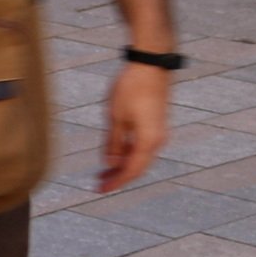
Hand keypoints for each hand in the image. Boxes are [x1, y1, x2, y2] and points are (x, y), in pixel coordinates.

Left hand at [97, 62, 172, 193]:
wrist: (150, 66)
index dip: (116, 182)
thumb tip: (109, 163)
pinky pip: (141, 146)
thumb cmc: (131, 88)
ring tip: (102, 172)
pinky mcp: (155, 125)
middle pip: (137, 166)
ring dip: (122, 165)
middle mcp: (157, 141)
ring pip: (139, 157)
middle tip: (97, 184)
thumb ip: (113, 142)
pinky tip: (113, 155)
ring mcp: (158, 133)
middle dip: (118, 176)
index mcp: (148, 141)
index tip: (100, 190)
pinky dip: (127, 153)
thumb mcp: (115, 116)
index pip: (131, 170)